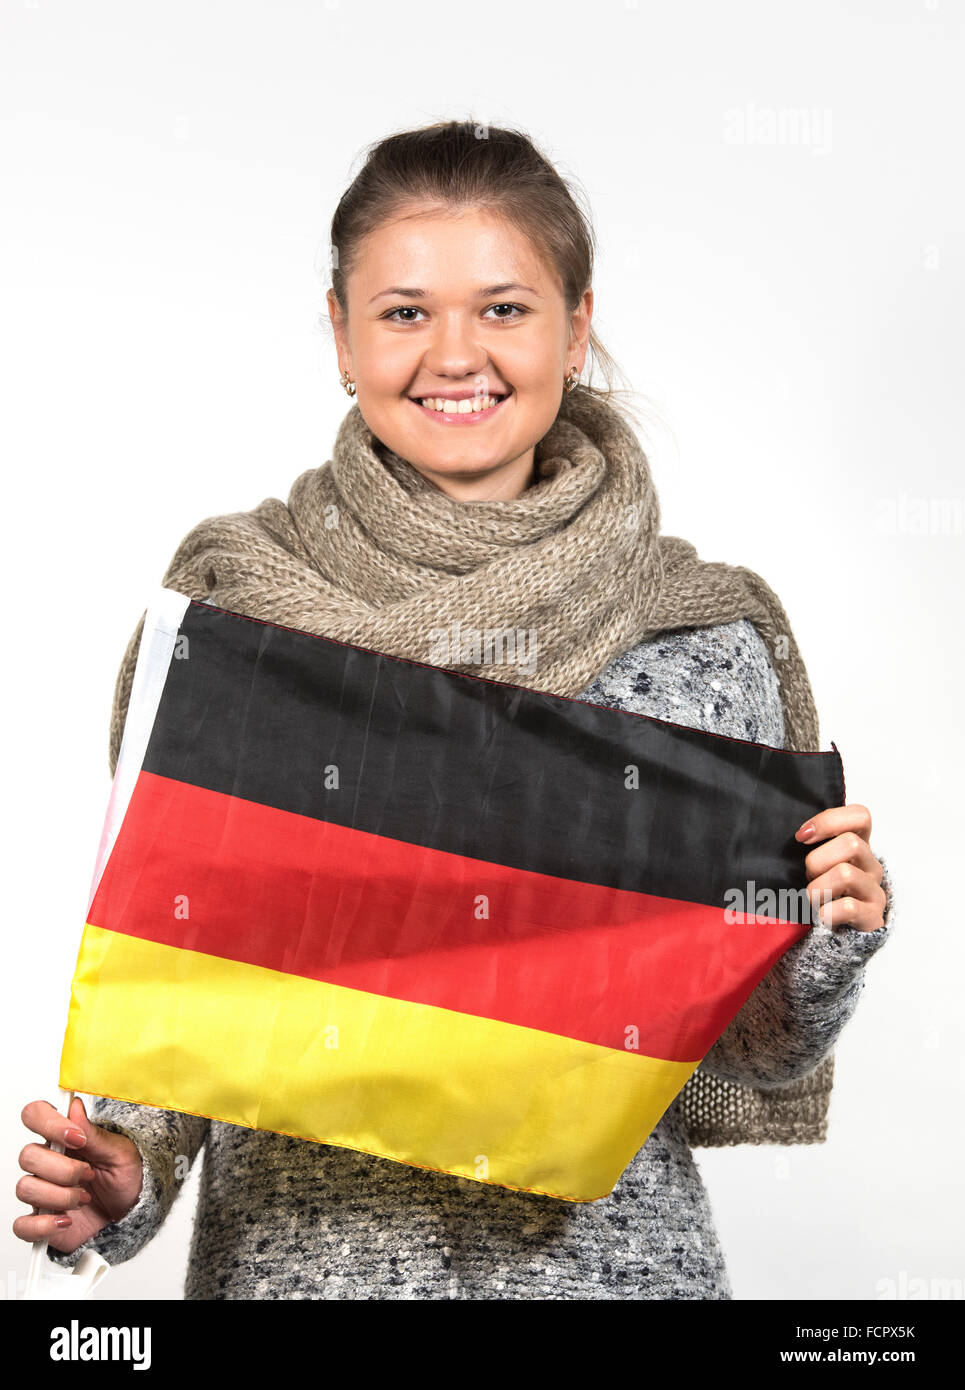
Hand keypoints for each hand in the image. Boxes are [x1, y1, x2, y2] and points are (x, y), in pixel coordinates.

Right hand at [13, 1096, 142, 1253]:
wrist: (130, 1216)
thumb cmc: (126, 1181)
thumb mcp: (120, 1154)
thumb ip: (95, 1135)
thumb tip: (74, 1108)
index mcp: (65, 1139)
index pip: (36, 1116)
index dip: (49, 1123)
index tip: (76, 1137)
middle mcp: (48, 1163)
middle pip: (27, 1155)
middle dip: (62, 1168)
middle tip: (88, 1174)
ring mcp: (42, 1192)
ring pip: (25, 1187)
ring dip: (59, 1196)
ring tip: (84, 1199)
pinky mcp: (41, 1222)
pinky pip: (22, 1225)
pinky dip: (42, 1225)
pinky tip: (66, 1221)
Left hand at [795, 803, 886, 932]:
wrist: (832, 935)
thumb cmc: (819, 890)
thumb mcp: (815, 863)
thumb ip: (809, 845)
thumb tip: (795, 833)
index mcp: (857, 845)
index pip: (860, 816)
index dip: (830, 820)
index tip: (801, 836)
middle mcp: (870, 865)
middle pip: (851, 843)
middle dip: (818, 860)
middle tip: (808, 877)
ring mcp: (874, 890)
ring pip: (846, 873)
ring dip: (818, 888)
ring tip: (812, 899)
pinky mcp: (873, 916)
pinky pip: (848, 907)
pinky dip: (827, 912)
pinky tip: (821, 916)